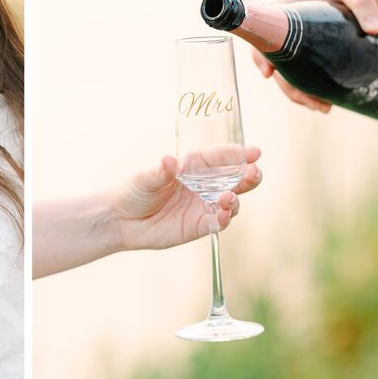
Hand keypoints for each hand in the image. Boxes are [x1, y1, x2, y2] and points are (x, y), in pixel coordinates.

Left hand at [113, 147, 261, 251]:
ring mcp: (203, 206)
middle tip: (255, 173)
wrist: (122, 221)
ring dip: (236, 198)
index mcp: (191, 167)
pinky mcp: (199, 226)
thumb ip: (160, 172)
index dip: (237, 155)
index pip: (219, 158)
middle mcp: (202, 185)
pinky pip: (219, 222)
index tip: (255, 153)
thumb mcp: (144, 178)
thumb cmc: (134, 192)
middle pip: (234, 179)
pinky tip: (224, 214)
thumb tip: (169, 161)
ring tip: (229, 197)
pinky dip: (225, 218)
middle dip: (248, 176)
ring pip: (231, 201)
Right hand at [251, 0, 377, 113]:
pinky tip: (324, 100)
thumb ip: (363, 3)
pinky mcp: (306, 55)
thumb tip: (373, 30)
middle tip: (316, 104)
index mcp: (282, 13)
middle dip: (291, 89)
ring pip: (288, 76)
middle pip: (277, 65)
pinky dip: (308, 90)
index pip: (262, 36)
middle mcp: (282, 32)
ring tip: (324, 108)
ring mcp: (294, 46)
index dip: (260, 56)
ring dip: (300, 95)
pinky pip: (299, 75)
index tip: (269, 74)